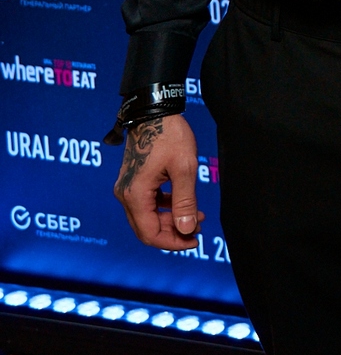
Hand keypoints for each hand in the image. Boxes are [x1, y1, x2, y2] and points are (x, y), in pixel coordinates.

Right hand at [112, 114, 202, 249]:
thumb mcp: (184, 169)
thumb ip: (185, 201)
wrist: (153, 112)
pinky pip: (148, 203)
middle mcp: (125, 195)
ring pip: (148, 217)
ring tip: (198, 216)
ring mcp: (127, 188)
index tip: (195, 240)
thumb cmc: (170, 136)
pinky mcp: (134, 181)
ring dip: (171, 220)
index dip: (173, 242)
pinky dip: (165, 207)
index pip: (149, 234)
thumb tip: (186, 230)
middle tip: (199, 227)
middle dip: (174, 232)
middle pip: (146, 228)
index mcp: (135, 195)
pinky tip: (184, 204)